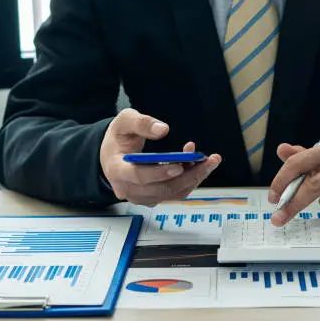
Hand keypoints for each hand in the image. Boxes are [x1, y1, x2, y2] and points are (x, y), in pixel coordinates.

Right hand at [100, 108, 220, 206]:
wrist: (112, 155)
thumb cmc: (118, 138)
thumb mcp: (124, 122)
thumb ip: (141, 123)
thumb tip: (162, 130)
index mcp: (117, 170)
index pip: (139, 176)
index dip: (160, 172)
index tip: (179, 165)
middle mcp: (128, 188)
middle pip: (161, 189)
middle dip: (187, 175)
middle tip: (207, 160)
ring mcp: (140, 197)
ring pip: (171, 194)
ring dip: (192, 179)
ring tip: (207, 161)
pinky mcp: (152, 198)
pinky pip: (173, 194)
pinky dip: (188, 181)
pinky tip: (197, 166)